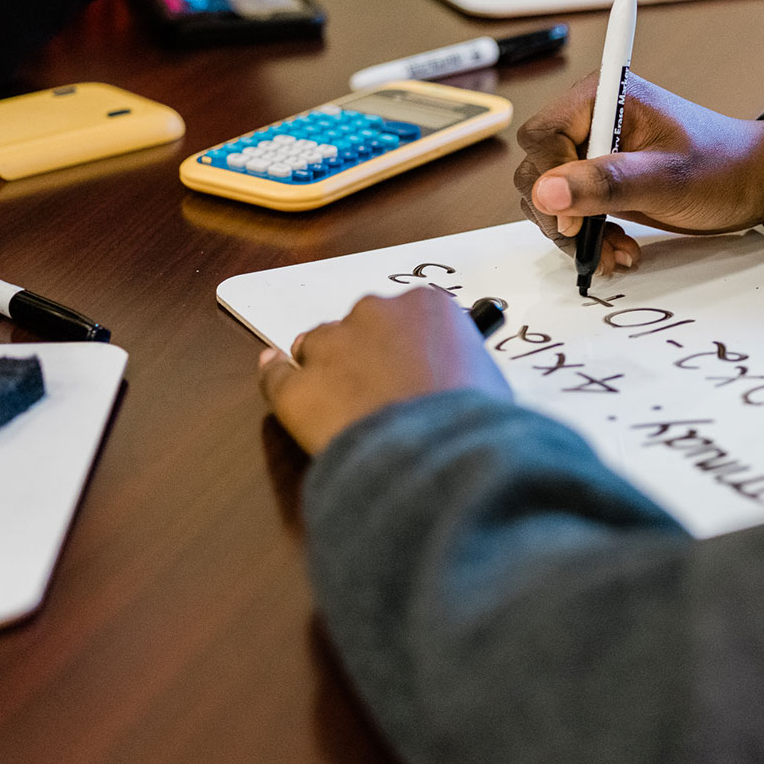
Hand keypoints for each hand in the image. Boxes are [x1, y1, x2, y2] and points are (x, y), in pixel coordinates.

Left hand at [258, 288, 510, 455]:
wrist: (436, 457)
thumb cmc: (469, 423)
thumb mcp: (488, 384)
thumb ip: (463, 368)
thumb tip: (458, 385)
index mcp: (427, 306)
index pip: (409, 314)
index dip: (407, 344)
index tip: (409, 364)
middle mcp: (376, 313)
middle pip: (360, 325)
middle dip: (365, 353)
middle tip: (378, 390)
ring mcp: (331, 346)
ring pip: (317, 345)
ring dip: (326, 367)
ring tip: (338, 402)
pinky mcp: (298, 386)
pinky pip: (276, 374)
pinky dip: (275, 373)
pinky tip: (274, 370)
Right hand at [514, 73, 763, 279]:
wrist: (753, 182)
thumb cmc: (722, 166)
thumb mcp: (665, 178)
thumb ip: (604, 183)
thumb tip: (546, 192)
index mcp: (600, 97)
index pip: (541, 138)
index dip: (551, 182)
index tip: (576, 220)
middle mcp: (588, 120)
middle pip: (537, 170)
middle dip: (562, 215)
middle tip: (596, 243)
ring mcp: (592, 151)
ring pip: (548, 197)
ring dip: (574, 233)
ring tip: (616, 251)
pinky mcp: (598, 179)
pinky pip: (568, 210)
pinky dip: (586, 236)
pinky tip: (617, 248)